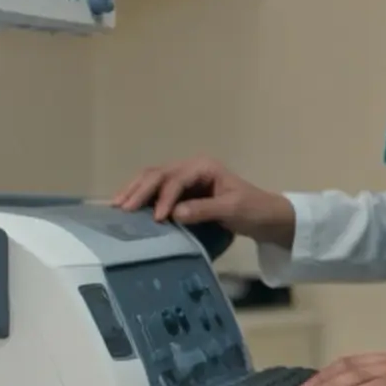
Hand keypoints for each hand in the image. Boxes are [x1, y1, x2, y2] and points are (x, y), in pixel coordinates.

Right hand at [111, 157, 295, 247]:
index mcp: (204, 167)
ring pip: (153, 179)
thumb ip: (205, 210)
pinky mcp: (182, 192)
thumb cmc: (253, 210)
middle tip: (122, 208)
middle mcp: (192, 168)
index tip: (159, 218)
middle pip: (158, 174)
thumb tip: (175, 213)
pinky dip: (142, 197)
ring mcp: (186, 179)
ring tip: (117, 205)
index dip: (164, 197)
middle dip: (140, 190)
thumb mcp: (233, 210)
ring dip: (135, 190)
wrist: (267, 217)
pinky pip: (156, 190)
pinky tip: (128, 206)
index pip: (176, 179)